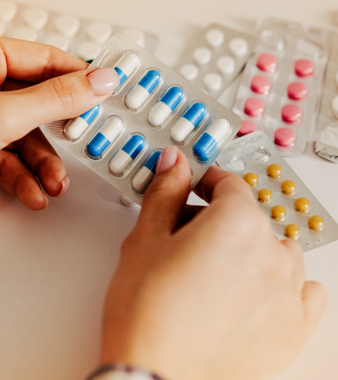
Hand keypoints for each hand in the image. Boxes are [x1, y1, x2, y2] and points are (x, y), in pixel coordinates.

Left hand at [0, 38, 118, 209]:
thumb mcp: (6, 114)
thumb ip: (55, 99)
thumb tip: (101, 82)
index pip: (48, 60)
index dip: (82, 79)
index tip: (112, 95)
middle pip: (41, 105)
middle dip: (62, 138)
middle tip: (89, 145)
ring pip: (25, 138)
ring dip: (43, 167)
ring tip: (55, 185)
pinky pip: (6, 157)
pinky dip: (21, 178)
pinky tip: (32, 193)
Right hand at [101, 147, 326, 379]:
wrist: (151, 376)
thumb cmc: (147, 312)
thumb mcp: (146, 238)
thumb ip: (166, 191)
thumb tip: (175, 164)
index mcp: (237, 222)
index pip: (229, 184)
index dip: (207, 183)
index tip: (196, 189)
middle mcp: (271, 252)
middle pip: (249, 218)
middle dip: (219, 221)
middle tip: (189, 240)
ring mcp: (287, 291)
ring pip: (277, 251)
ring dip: (252, 251)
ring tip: (218, 273)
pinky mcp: (293, 327)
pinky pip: (307, 291)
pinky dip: (287, 285)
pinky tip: (261, 292)